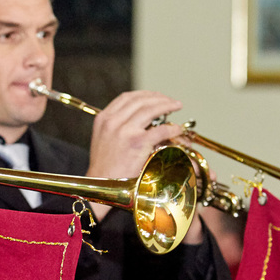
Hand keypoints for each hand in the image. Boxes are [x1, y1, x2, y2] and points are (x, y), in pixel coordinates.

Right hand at [86, 90, 184, 222]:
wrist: (101, 184)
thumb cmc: (103, 167)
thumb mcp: (102, 139)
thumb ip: (115, 126)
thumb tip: (134, 120)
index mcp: (104, 118)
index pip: (126, 98)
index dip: (144, 94)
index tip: (155, 96)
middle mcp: (113, 121)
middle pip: (140, 101)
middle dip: (159, 98)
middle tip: (171, 102)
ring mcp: (125, 131)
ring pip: (151, 109)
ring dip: (167, 105)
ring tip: (177, 106)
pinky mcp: (138, 142)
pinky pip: (160, 129)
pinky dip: (172, 127)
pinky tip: (177, 128)